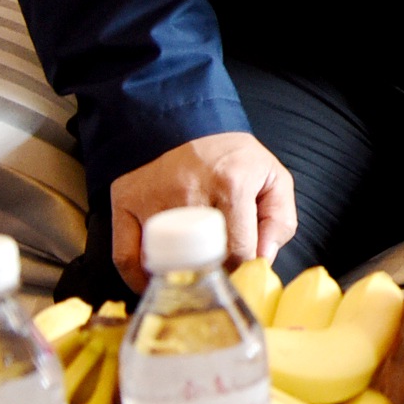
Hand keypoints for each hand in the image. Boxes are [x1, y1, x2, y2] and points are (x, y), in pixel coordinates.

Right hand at [110, 132, 293, 290]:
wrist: (181, 122)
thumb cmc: (229, 155)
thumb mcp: (270, 176)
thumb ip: (279, 219)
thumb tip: (264, 259)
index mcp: (232, 184)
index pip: (240, 250)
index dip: (243, 267)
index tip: (241, 268)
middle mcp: (191, 194)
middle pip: (203, 260)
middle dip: (213, 275)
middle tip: (217, 275)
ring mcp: (153, 202)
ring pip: (165, 263)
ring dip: (177, 277)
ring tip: (188, 276)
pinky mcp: (124, 206)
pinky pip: (126, 257)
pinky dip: (138, 277)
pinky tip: (153, 281)